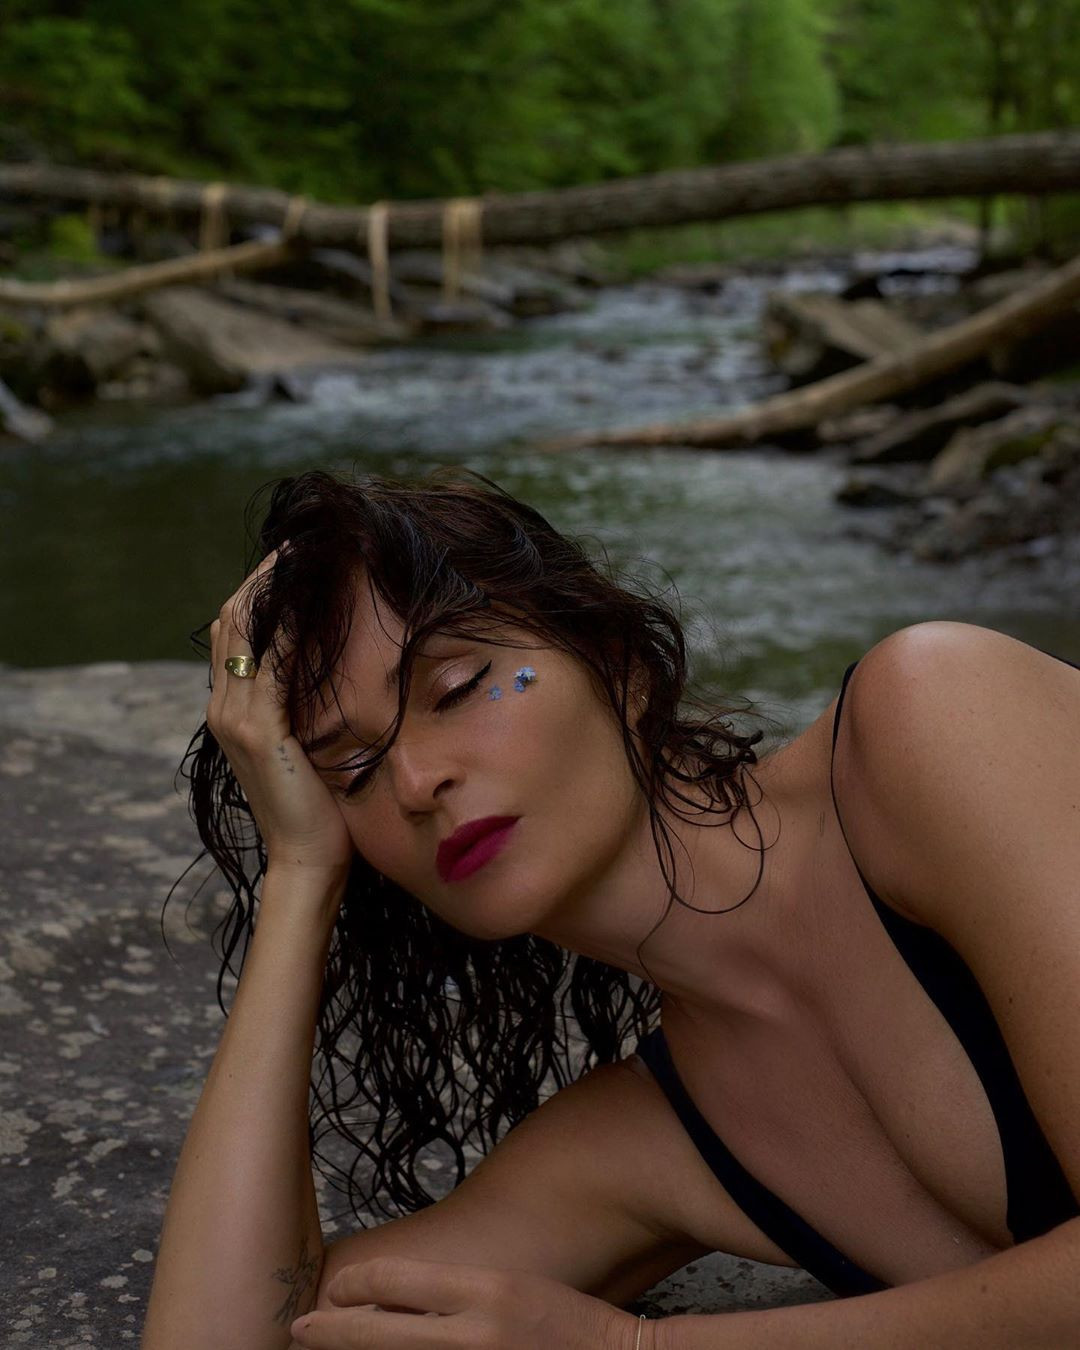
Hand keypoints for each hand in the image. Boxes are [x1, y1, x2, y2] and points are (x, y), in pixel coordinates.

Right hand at [207, 548, 354, 878]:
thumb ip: (301, 708)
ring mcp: (236, 718)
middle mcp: (224, 707)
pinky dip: (290, 629)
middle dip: (263, 578)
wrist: (306, 861)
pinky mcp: (259, 730)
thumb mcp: (306, 745)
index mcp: (231, 709)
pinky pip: (272, 664)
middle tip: (298, 544)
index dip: (257, 591)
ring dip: (273, 590)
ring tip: (302, 556)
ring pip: (244, 633)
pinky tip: (312, 603)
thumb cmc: (318, 807)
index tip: (291, 558)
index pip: (233, 633)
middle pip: (232, 621)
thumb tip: (328, 671)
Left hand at [289, 1257, 653, 1348]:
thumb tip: (384, 1300)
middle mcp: (476, 1335)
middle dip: (329, 1332)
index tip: (332, 1290)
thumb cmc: (560, 1323)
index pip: (394, 1281)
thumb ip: (448, 1295)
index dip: (352, 1285)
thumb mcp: (506, 1288)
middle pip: (377, 1333)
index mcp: (485, 1291)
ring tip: (327, 1349)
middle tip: (298, 1329)